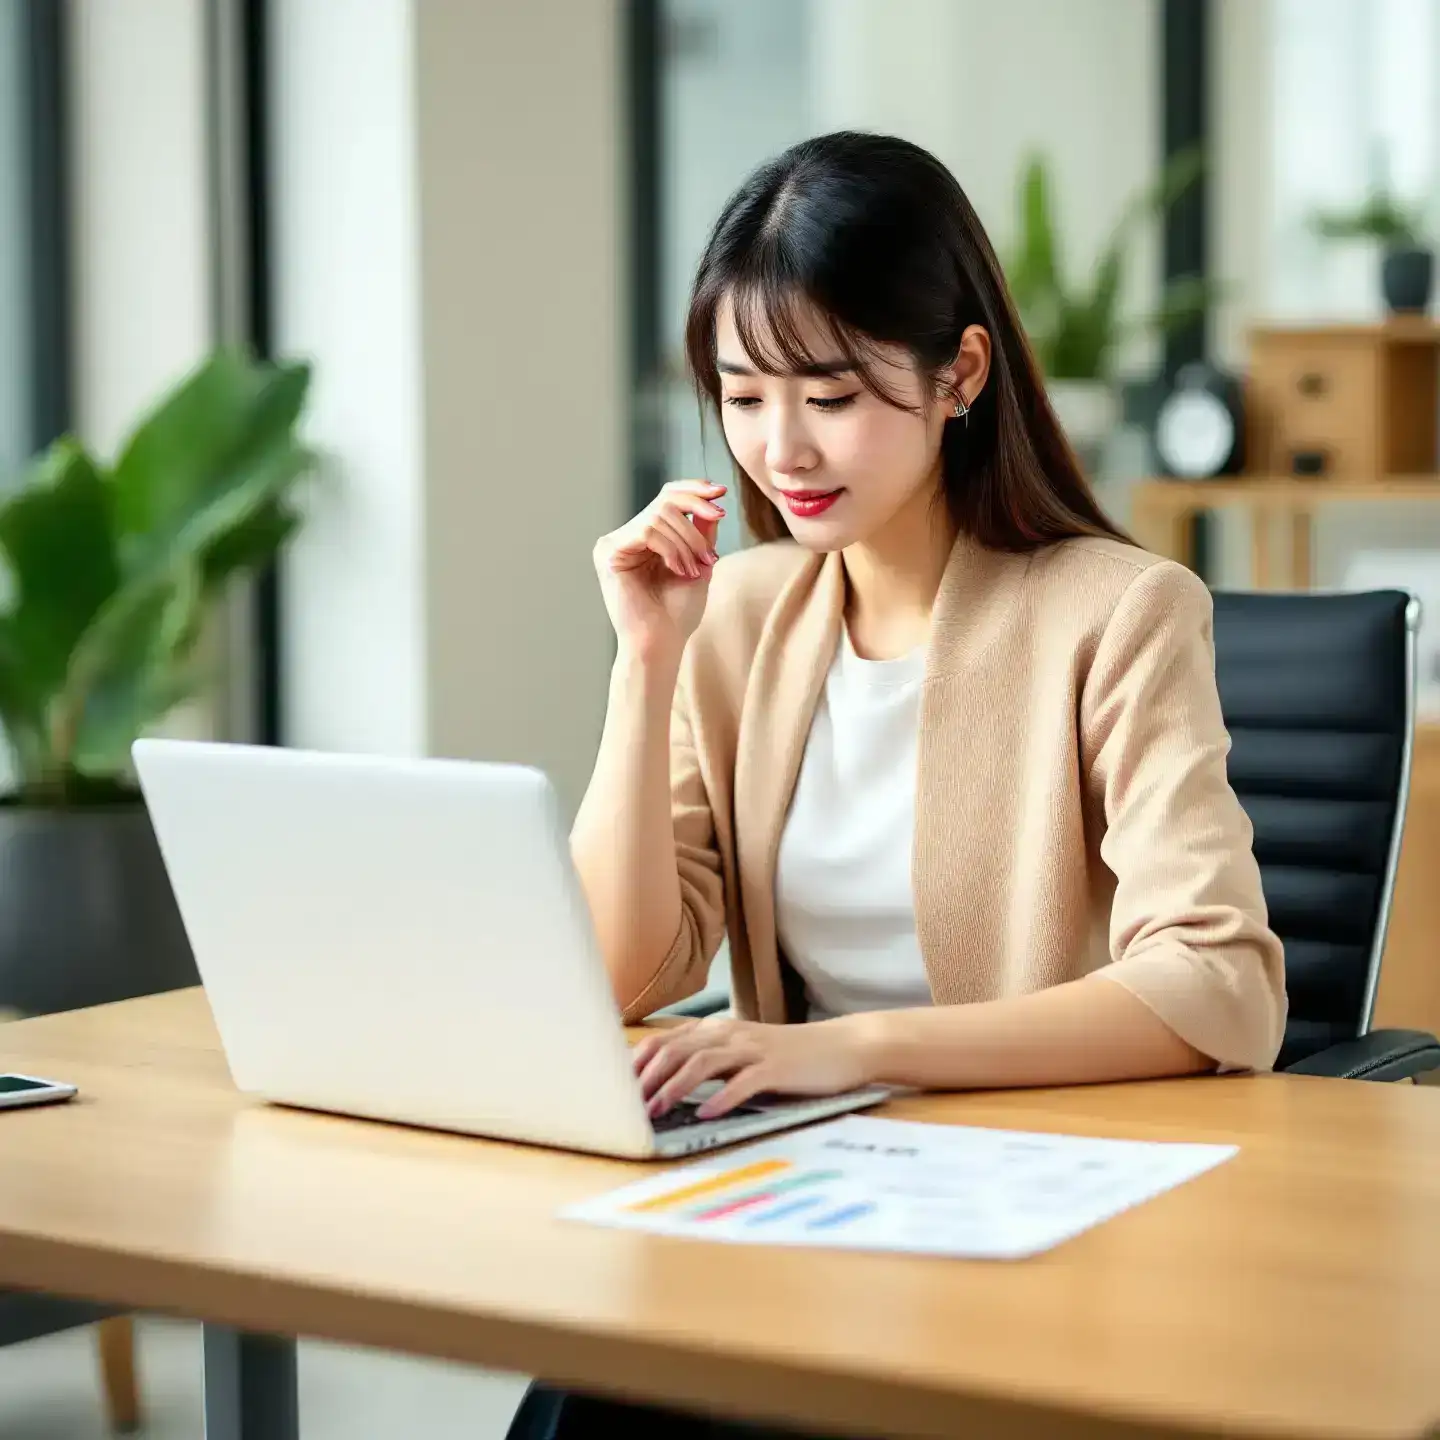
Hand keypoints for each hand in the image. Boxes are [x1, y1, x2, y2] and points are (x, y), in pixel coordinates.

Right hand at [593, 480, 727, 661]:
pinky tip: (679, 570)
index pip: (666, 497)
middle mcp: (626, 537)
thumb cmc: (677, 614)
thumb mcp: (698, 563)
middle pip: (665, 502)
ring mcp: (614, 543)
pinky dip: (671, 548)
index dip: (693, 490)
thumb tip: (711, 497)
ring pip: (659, 516)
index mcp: (644, 538)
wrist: (661, 645)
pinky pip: (646, 531)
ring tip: (695, 570)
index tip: (721, 493)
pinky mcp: (608, 553)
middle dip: (696, 523)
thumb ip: (701, 531)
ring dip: (687, 542)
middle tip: (710, 554)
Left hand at [631, 1015, 875, 1119]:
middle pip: (678, 1049)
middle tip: (628, 1106)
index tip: (615, 1086)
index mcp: (719, 1030)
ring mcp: (754, 1049)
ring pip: (704, 1062)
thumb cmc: (790, 1055)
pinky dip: (722, 1098)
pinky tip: (707, 1114)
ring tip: (657, 1110)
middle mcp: (731, 1034)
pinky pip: (744, 1082)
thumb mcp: (745, 1052)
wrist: (843, 1047)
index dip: (639, 1061)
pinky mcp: (777, 1067)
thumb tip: (669, 1082)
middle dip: (648, 1077)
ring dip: (676, 1087)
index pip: (667, 1040)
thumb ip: (712, 1061)